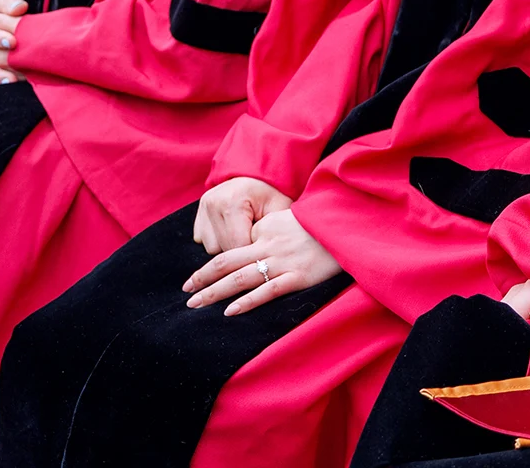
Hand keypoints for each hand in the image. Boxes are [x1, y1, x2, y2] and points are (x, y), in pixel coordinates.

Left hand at [183, 208, 340, 315]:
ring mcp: (282, 263)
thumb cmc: (315, 223)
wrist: (343, 226)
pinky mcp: (298, 278)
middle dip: (202, 278)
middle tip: (185, 292)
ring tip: (195, 304)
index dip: (216, 265)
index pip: (233, 249)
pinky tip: (230, 311)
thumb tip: (247, 247)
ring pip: (240, 279)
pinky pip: (267, 291)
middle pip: (226, 263)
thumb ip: (265, 232)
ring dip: (214, 292)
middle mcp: (268, 246)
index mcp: (264, 231)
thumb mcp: (286, 218)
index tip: (202, 278)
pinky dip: (247, 302)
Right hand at [193, 176, 292, 255]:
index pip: (239, 246)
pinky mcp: (198, 217)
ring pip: (213, 249)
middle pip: (224, 250)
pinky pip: (206, 243)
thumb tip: (265, 259)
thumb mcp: (280, 207)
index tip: (266, 249)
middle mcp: (212, 204)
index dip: (254, 252)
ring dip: (230, 246)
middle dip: (243, 250)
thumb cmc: (272, 192)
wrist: (257, 175)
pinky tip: (234, 230)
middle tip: (258, 238)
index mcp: (232, 202)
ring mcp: (202, 210)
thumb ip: (272, 232)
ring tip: (246, 231)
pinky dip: (220, 241)